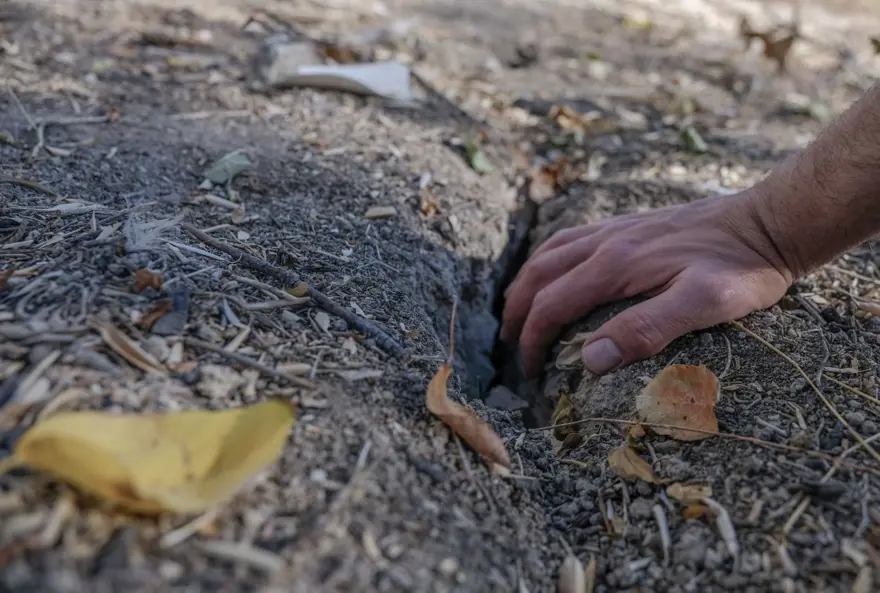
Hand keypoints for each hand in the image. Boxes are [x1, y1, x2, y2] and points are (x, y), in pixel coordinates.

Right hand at [500, 190, 793, 376]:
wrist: (771, 220)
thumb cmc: (742, 269)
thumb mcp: (703, 305)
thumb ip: (645, 329)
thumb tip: (589, 358)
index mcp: (616, 265)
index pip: (552, 305)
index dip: (533, 340)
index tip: (530, 371)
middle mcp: (607, 242)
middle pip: (539, 275)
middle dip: (518, 312)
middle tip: (513, 346)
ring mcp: (617, 228)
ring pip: (550, 252)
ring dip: (527, 283)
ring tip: (520, 310)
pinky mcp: (631, 224)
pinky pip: (572, 238)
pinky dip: (550, 259)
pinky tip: (559, 271)